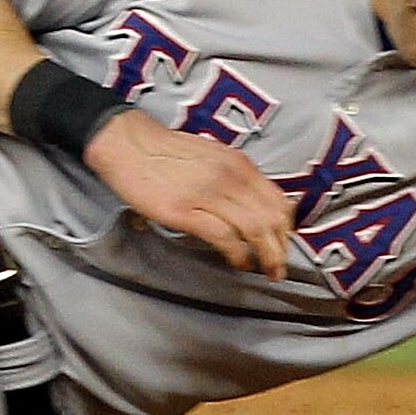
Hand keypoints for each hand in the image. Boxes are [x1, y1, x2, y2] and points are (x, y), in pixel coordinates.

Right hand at [87, 111, 294, 276]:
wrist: (128, 144)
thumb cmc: (166, 152)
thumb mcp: (212, 155)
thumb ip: (235, 178)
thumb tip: (253, 205)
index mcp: (238, 163)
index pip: (278, 201)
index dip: (287, 228)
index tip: (284, 243)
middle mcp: (229, 177)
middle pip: (272, 220)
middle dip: (281, 249)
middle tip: (279, 266)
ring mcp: (208, 194)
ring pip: (254, 230)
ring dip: (265, 256)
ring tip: (265, 270)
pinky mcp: (185, 211)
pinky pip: (224, 237)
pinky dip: (237, 254)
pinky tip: (237, 261)